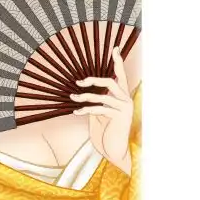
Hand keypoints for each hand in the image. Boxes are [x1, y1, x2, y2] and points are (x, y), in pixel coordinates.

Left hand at [71, 47, 134, 172]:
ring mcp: (124, 108)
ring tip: (73, 97)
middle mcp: (126, 100)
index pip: (121, 75)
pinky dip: (86, 109)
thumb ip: (97, 101)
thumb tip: (83, 92)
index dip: (118, 61)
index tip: (114, 48)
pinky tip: (77, 112)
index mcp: (122, 96)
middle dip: (93, 80)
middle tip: (79, 82)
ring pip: (102, 95)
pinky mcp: (119, 117)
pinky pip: (99, 109)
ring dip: (84, 96)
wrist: (114, 151)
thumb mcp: (99, 114)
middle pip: (111, 81)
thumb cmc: (106, 132)